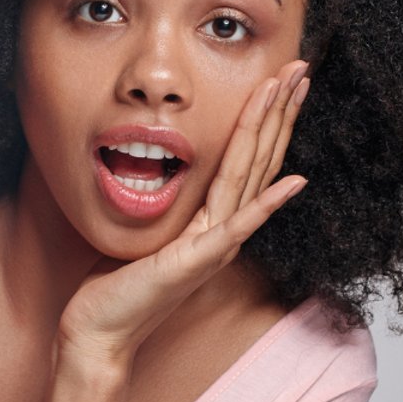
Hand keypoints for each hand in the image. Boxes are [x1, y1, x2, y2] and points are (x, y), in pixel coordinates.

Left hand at [55, 60, 312, 371]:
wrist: (101, 333)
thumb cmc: (118, 287)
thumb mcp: (148, 233)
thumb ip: (169, 208)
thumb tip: (163, 172)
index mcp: (211, 223)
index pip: (247, 161)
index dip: (266, 118)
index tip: (280, 78)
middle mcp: (221, 232)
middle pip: (260, 160)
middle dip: (280, 110)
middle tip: (301, 68)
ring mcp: (213, 246)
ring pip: (250, 177)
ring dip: (272, 131)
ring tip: (290, 92)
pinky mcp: (196, 261)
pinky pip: (236, 226)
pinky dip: (266, 203)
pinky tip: (294, 182)